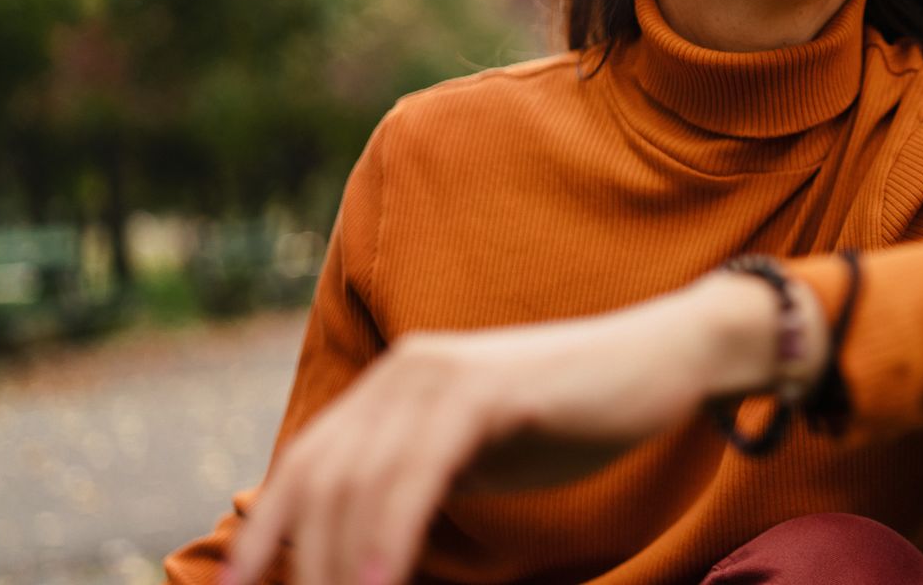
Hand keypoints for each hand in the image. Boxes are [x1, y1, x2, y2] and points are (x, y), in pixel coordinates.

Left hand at [220, 271, 825, 584]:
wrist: (660, 361)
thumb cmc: (571, 417)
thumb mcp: (476, 455)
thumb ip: (416, 483)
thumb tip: (356, 547)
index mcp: (392, 385)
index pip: (305, 468)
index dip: (262, 536)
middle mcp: (402, 370)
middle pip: (320, 482)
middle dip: (300, 563)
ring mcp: (441, 375)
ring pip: (360, 484)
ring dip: (338, 563)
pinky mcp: (484, 391)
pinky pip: (417, 474)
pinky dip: (389, 535)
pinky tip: (379, 581)